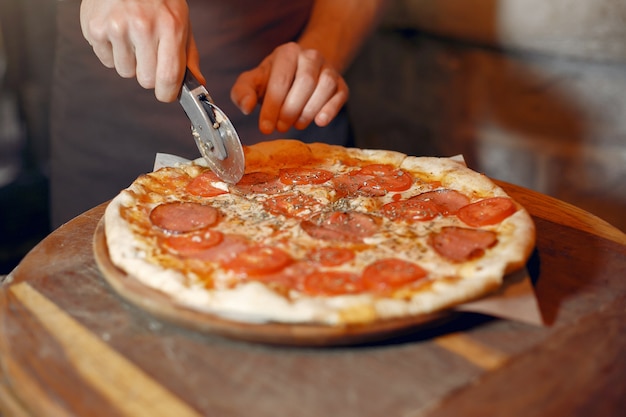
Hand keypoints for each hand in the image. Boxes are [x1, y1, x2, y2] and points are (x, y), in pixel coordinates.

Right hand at [80, 0, 202, 101]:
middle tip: (150, 55)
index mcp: (170, 27)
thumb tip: (197, 84)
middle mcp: (142, 27)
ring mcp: (116, 27)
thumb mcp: (181, 22)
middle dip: (149, 74)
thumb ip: (189, 56)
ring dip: (130, 62)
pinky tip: (118, 32)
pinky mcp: (94, 27)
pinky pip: (106, 60)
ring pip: (125, 72)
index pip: (168, 77)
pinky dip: (113, 52)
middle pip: (145, 80)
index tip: (167, 94)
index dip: (168, 93)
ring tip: (133, 38)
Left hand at [230, 42, 348, 133]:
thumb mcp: (253, 82)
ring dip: (309, 111)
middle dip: (290, 110)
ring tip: (297, 124)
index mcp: (287, 52)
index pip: (280, 80)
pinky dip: (330, 110)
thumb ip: (242, 93)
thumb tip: (246, 107)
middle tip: (281, 127)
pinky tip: (319, 121)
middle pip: (305, 82)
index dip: (272, 106)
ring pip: (324, 87)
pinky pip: (340, 95)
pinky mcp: (341, 84)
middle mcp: (310, 56)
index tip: (265, 127)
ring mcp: (328, 69)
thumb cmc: (273, 79)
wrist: (300, 71)